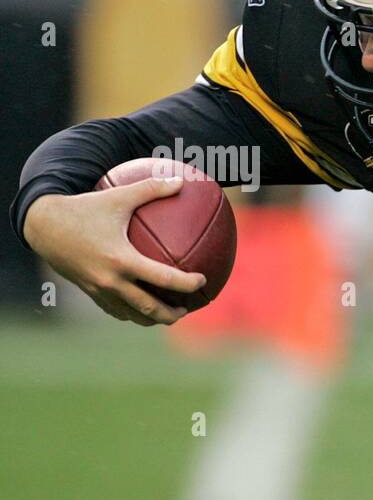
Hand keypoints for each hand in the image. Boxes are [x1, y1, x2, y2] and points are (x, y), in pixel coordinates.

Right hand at [23, 178, 206, 325]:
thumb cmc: (83, 208)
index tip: (202, 281)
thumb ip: (151, 189)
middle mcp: (111, 280)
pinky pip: (114, 310)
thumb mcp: (118, 196)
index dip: (187, 283)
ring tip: (168, 313)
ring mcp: (99, 290)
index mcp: (122, 260)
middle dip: (172, 314)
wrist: (42, 226)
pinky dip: (131, 312)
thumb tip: (181, 181)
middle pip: (149, 308)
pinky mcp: (89, 292)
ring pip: (131, 315)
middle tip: (188, 308)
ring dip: (152, 318)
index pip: (164, 278)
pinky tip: (141, 306)